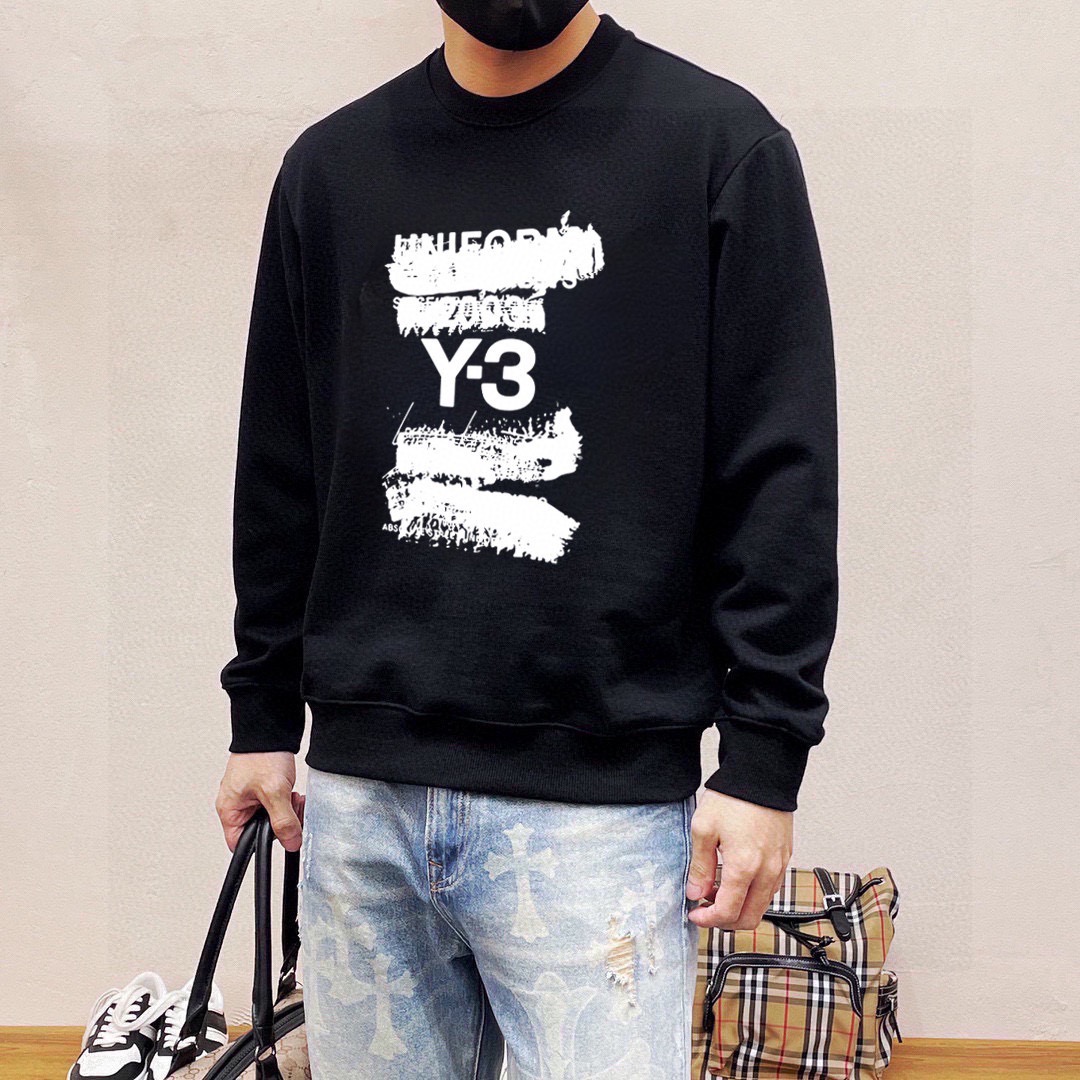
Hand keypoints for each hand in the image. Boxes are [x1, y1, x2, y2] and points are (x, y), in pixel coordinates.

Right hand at [216, 751, 304, 853]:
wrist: (269, 728)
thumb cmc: (261, 754)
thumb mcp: (275, 791)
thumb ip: (283, 821)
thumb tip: (291, 843)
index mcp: (230, 809)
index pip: (240, 843)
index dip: (260, 845)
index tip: (281, 838)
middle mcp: (237, 804)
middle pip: (259, 831)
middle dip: (280, 825)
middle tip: (293, 813)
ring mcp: (249, 796)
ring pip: (271, 818)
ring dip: (286, 812)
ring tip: (293, 799)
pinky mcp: (262, 788)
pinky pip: (275, 804)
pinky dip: (287, 802)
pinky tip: (294, 794)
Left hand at [685, 789, 792, 928]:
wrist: (761, 775)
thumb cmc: (734, 797)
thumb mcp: (704, 829)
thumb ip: (700, 867)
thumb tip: (696, 893)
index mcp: (744, 867)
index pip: (728, 913)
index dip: (708, 920)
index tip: (696, 915)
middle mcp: (767, 871)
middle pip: (749, 919)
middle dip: (725, 921)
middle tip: (706, 908)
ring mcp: (779, 865)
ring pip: (762, 906)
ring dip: (740, 907)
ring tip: (718, 890)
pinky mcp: (785, 857)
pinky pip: (771, 888)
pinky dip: (753, 894)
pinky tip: (736, 878)